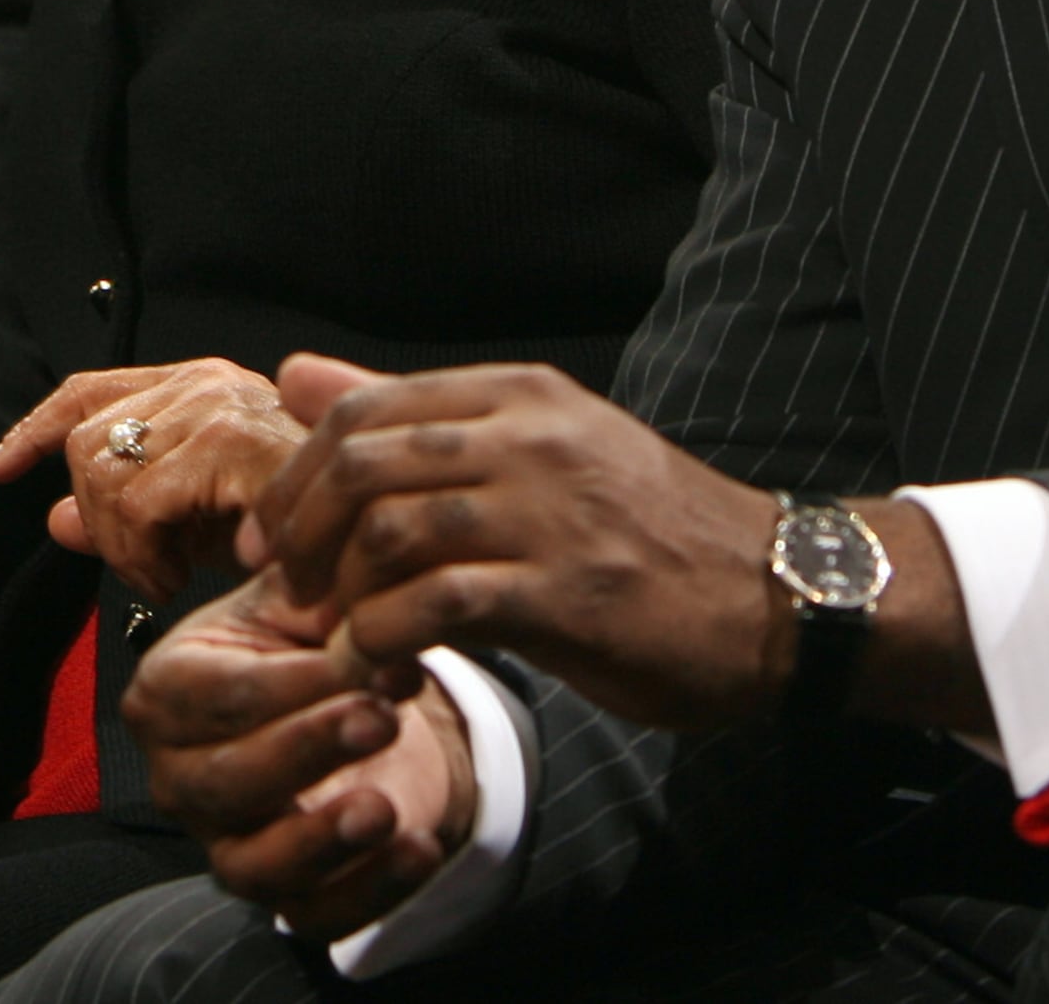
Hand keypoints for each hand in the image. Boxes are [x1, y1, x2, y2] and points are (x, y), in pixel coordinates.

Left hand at [0, 360, 307, 604]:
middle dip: (96, 517)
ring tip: (167, 573)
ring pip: (100, 471)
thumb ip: (126, 517)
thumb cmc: (303, 539)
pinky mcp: (227, 441)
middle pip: (85, 438)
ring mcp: (217, 405)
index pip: (91, 389)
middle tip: (144, 564)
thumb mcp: (200, 529)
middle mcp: (207, 382)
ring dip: (121, 544)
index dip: (35, 428)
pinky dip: (144, 556)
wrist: (376, 547)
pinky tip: (180, 578)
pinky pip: (136, 504)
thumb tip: (55, 519)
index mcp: (202, 387)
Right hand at [126, 568, 471, 939]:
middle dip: (305, 750)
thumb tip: (347, 554)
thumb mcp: (311, 598)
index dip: (293, 683)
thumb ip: (321, 580)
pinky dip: (368, 891)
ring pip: (252, 863)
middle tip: (380, 716)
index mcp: (171, 689)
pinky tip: (419, 849)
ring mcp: (229, 841)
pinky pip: (314, 914)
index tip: (374, 657)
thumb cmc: (317, 638)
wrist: (365, 701)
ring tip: (383, 808)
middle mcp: (182, 775)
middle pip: (225, 780)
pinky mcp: (285, 892)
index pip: (217, 695)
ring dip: (319, 839)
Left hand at [249, 356, 988, 734]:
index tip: (271, 535)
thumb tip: (296, 376)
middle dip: (301, 535)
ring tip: (337, 641)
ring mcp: (550, 512)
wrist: (777, 595)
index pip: (365, 410)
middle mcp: (531, 438)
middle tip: (288, 591)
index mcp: (520, 396)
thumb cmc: (646, 531)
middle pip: (362, 466)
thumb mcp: (538, 451)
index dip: (297, 475)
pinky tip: (382, 672)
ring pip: (389, 534)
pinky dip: (384, 642)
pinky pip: (435, 607)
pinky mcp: (567, 592)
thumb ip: (415, 419)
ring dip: (341, 599)